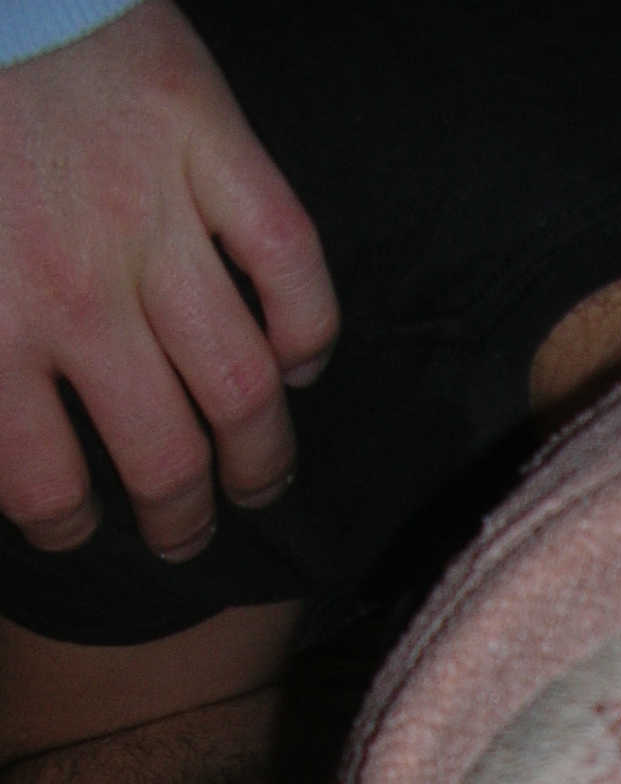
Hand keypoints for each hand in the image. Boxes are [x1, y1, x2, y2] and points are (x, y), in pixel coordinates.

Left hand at [0, 0, 338, 560]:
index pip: (43, 479)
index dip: (66, 526)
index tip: (76, 530)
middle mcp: (76, 283)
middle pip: (164, 456)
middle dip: (181, 519)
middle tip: (184, 533)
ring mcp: (154, 214)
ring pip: (242, 386)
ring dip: (260, 459)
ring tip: (257, 482)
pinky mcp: (210, 143)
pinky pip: (291, 270)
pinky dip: (307, 333)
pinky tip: (296, 364)